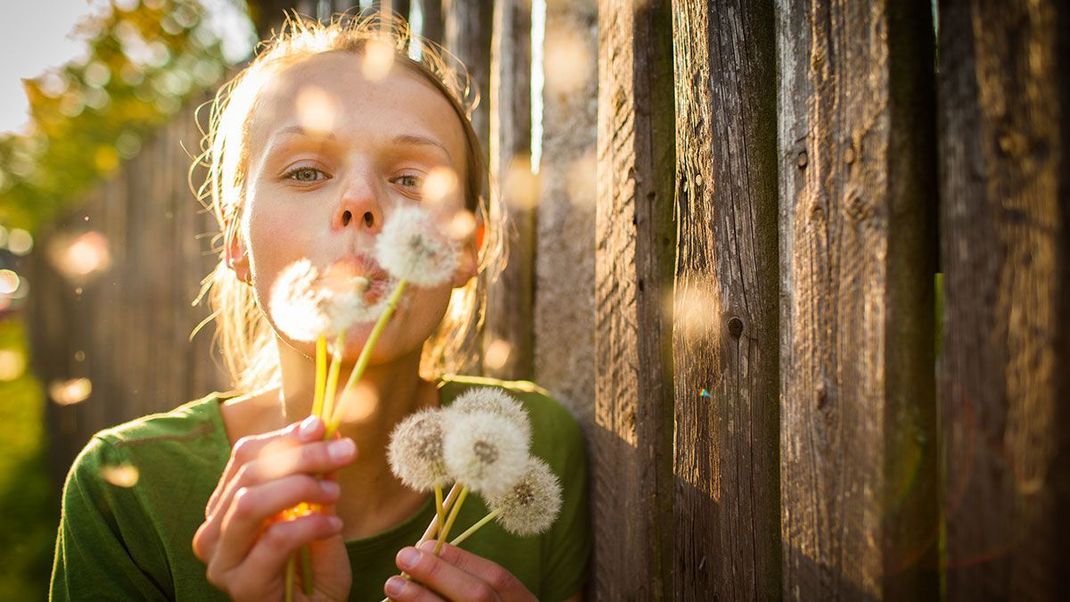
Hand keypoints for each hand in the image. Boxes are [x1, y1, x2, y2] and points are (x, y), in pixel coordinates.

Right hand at [192, 415, 355, 600]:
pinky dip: (310, 525)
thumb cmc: (313, 574)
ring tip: (335, 494)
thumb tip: (327, 431)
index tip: (323, 426)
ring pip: (250, 502)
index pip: (244, 457)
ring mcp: (222, 561)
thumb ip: (318, 479)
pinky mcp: (241, 586)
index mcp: (224, 508)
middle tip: (345, 451)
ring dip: (301, 487)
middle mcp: (213, 533)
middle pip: (250, 474)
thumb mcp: (319, 516)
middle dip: (303, 456)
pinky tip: (334, 526)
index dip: (285, 435)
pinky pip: (274, 539)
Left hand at [384, 541, 535, 600]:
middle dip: (439, 574)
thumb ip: (464, 582)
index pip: (497, 578)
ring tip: (392, 584)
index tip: (425, 545)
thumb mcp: (489, 599)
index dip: (461, 560)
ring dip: (421, 600)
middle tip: (403, 556)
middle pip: (478, 597)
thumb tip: (424, 551)